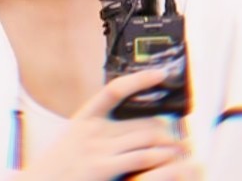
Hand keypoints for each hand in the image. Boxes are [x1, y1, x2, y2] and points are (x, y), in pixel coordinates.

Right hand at [15, 69, 190, 180]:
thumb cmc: (58, 167)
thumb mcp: (74, 139)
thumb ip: (96, 129)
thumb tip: (124, 123)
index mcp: (85, 118)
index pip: (115, 89)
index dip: (139, 79)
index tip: (159, 74)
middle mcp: (93, 130)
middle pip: (140, 119)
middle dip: (165, 125)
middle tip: (182, 129)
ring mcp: (98, 149)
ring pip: (145, 137)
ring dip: (168, 143)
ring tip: (182, 147)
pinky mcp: (104, 168)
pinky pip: (141, 157)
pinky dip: (159, 158)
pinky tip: (170, 160)